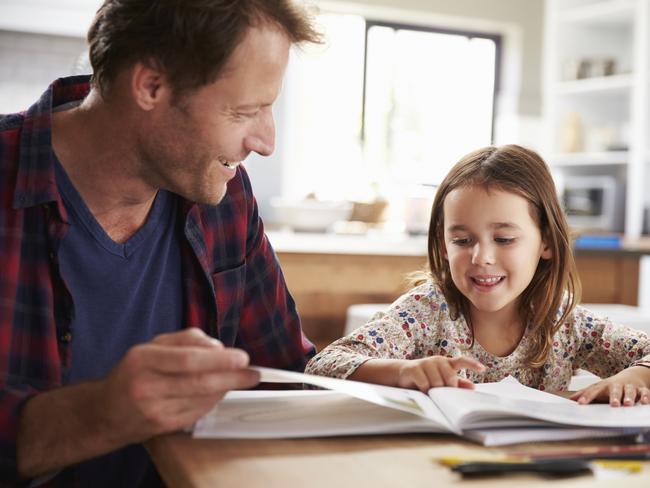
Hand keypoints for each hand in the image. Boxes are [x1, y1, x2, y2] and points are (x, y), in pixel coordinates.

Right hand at [98, 328, 259, 444]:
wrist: (104, 412)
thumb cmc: (133, 372)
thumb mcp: (151, 346)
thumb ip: (185, 340)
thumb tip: (218, 346)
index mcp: (143, 359)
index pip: (188, 359)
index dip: (219, 359)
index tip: (242, 357)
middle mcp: (147, 385)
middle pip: (198, 382)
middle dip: (232, 377)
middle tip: (253, 373)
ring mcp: (154, 409)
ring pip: (201, 399)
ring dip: (226, 389)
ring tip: (240, 379)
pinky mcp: (162, 426)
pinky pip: (197, 412)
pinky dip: (213, 401)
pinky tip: (220, 392)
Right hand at [395, 355, 485, 391]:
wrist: (403, 374)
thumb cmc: (426, 378)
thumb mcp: (442, 380)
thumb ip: (457, 383)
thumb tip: (472, 386)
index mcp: (447, 363)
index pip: (461, 361)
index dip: (472, 364)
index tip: (483, 369)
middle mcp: (437, 360)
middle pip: (450, 376)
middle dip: (447, 387)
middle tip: (441, 392)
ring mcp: (426, 362)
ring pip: (437, 382)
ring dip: (434, 390)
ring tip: (429, 390)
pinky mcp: (414, 368)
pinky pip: (425, 383)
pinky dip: (425, 390)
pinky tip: (422, 390)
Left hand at [570, 366, 649, 406]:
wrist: (631, 376)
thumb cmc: (612, 386)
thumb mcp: (599, 388)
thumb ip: (586, 394)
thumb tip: (570, 400)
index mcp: (604, 385)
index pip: (594, 390)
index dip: (587, 396)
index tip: (580, 404)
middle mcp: (617, 385)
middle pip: (615, 389)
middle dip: (614, 396)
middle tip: (613, 404)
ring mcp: (630, 386)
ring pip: (630, 390)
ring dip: (629, 397)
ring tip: (628, 404)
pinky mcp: (642, 389)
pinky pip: (645, 392)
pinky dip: (645, 397)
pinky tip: (644, 403)